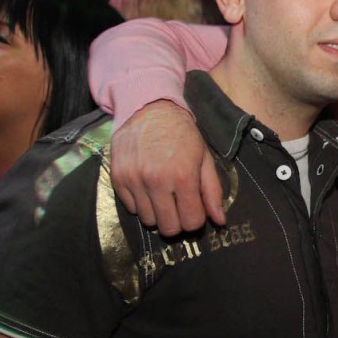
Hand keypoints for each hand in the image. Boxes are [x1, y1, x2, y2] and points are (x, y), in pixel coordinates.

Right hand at [109, 101, 225, 235]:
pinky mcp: (118, 179)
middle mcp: (157, 181)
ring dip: (158, 213)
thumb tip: (220, 221)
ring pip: (148, 221)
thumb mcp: (204, 158)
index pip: (191, 222)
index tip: (194, 208)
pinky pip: (131, 209)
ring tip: (163, 195)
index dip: (195, 218)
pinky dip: (141, 204)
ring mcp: (134, 181)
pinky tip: (148, 188)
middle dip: (178, 221)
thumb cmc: (182, 134)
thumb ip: (213, 191)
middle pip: (169, 228)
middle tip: (179, 206)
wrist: (149, 109)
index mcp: (183, 177)